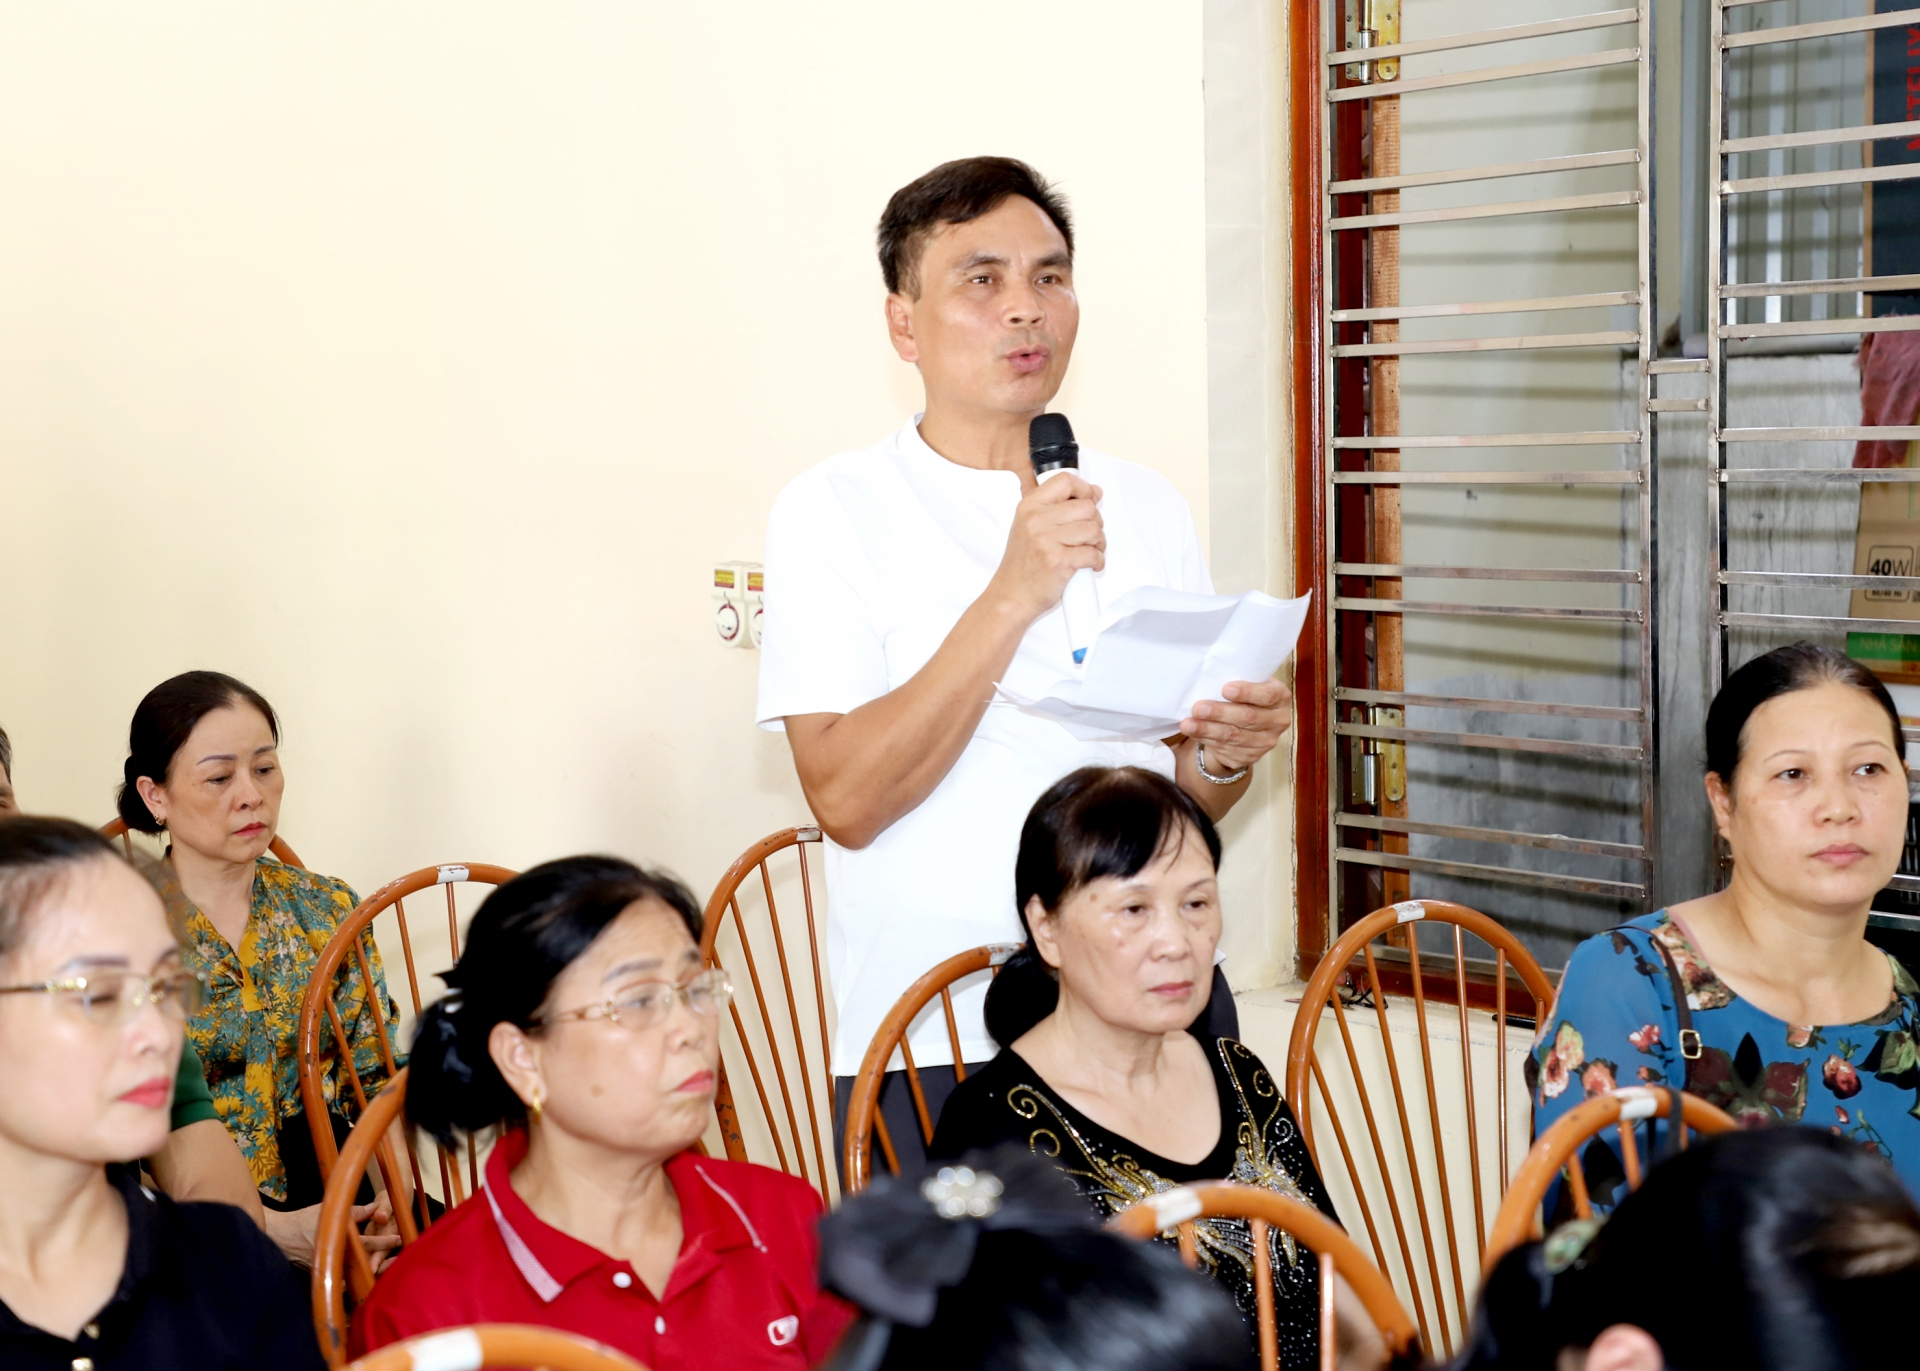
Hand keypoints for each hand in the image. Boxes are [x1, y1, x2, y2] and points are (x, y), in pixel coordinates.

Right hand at [261, 1199, 400, 1269]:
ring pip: (356, 1273)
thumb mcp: (330, 1211)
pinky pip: (342, 1280)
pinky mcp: (323, 1274)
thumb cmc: (304, 1221)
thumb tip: (376, 1208)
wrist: (280, 1236)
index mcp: (339, 1242)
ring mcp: (329, 1268)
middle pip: (365, 1264)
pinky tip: (364, 1278)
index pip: (368, 1243)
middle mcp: (335, 1258)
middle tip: (398, 1258)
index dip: (384, 1241)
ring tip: (387, 1267)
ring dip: (371, 1269)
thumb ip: (355, 1211)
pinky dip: (354, 1279)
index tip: (398, 1239)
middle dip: (383, 1261)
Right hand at [987, 471, 1104, 620]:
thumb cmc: (1022, 565)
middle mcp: (1036, 520)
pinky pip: (1092, 553)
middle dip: (1096, 522)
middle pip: (1086, 507)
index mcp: (1029, 507)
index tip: (1090, 500)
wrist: (1011, 596)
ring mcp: (1046, 540)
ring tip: (1089, 551)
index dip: (1085, 489)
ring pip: (1093, 530)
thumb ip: (1059, 508)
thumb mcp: (1030, 527)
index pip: (1065, 482)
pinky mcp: (1058, 561)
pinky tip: (1090, 564)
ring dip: (1099, 543)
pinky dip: (1097, 561)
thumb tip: (1094, 493)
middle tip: (1089, 536)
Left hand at [1179, 678, 1292, 774]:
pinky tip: (1194, 733)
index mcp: (1280, 697)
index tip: (1225, 689)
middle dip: (1220, 713)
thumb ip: (1237, 681)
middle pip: (1248, 718)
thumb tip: (1209, 678)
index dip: (1247, 692)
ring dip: (1208, 729)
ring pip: (1234, 736)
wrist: (1244, 725)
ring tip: (1188, 724)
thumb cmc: (1243, 697)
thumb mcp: (1246, 685)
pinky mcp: (1251, 756)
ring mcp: (1266, 741)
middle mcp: (1278, 720)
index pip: (1267, 695)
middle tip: (1198, 708)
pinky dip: (1207, 740)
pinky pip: (1226, 748)